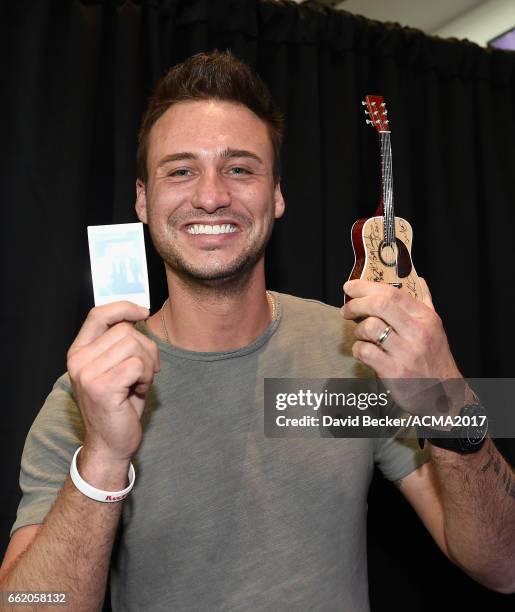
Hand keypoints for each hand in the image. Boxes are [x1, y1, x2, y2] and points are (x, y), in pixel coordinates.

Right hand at [67, 301, 159, 463]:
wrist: (110, 444)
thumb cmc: (119, 405)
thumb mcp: (116, 368)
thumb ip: (119, 344)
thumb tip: (137, 316)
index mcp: (79, 352)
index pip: (98, 314)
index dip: (123, 307)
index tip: (143, 312)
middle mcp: (79, 360)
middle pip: (126, 330)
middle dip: (147, 348)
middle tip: (146, 371)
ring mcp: (87, 374)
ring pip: (135, 345)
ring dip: (148, 364)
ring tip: (140, 382)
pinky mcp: (102, 387)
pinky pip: (138, 365)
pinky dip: (147, 376)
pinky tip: (139, 390)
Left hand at [342, 279, 466, 414]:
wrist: (444, 396)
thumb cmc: (435, 359)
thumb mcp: (435, 328)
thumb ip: (425, 302)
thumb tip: (418, 280)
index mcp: (426, 318)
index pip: (392, 293)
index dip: (366, 287)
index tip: (350, 287)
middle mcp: (418, 332)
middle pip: (379, 305)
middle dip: (356, 304)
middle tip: (346, 310)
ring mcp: (406, 352)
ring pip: (370, 327)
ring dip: (358, 329)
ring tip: (361, 335)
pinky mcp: (394, 371)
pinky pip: (366, 352)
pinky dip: (358, 349)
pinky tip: (362, 351)